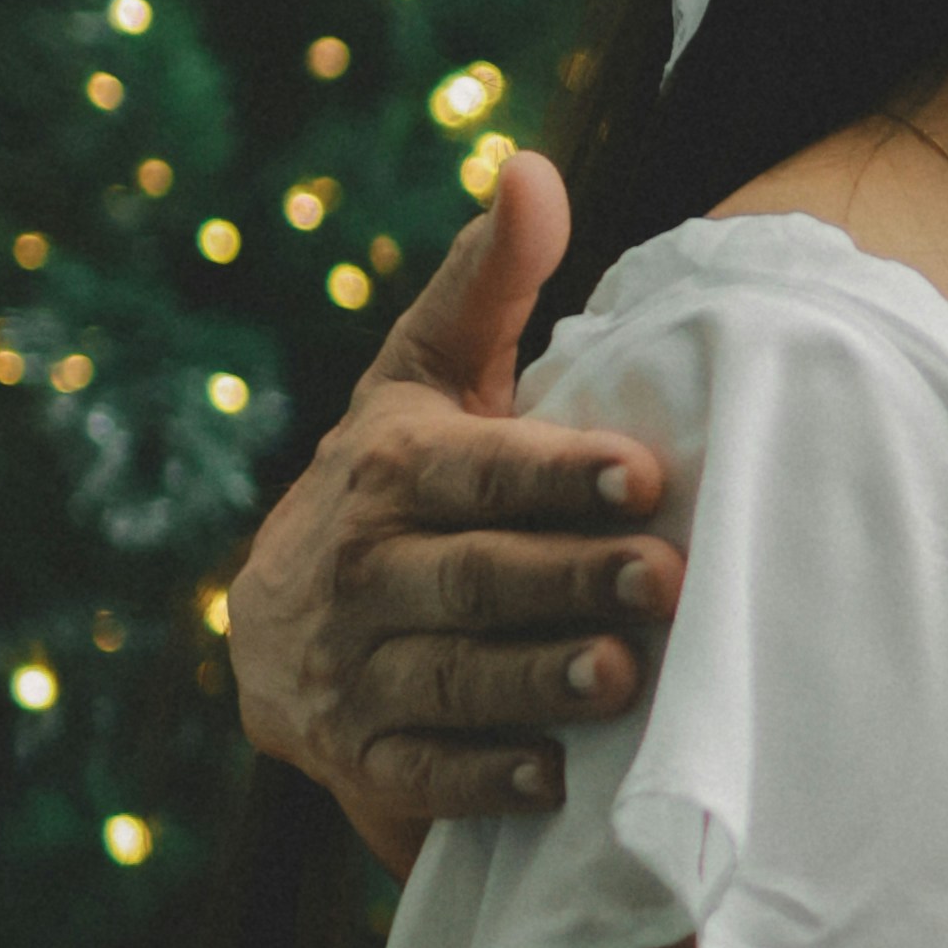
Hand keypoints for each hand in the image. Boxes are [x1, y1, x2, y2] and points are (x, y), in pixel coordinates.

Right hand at [227, 160, 689, 842]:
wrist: (280, 622)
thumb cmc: (401, 478)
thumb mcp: (427, 375)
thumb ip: (488, 283)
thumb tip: (535, 168)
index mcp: (389, 465)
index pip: (480, 470)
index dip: (559, 475)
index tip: (644, 476)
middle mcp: (361, 564)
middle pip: (474, 575)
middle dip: (568, 578)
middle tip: (666, 579)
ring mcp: (354, 667)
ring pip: (451, 674)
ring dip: (536, 680)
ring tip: (621, 676)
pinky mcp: (359, 755)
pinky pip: (421, 771)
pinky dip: (483, 777)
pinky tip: (552, 778)